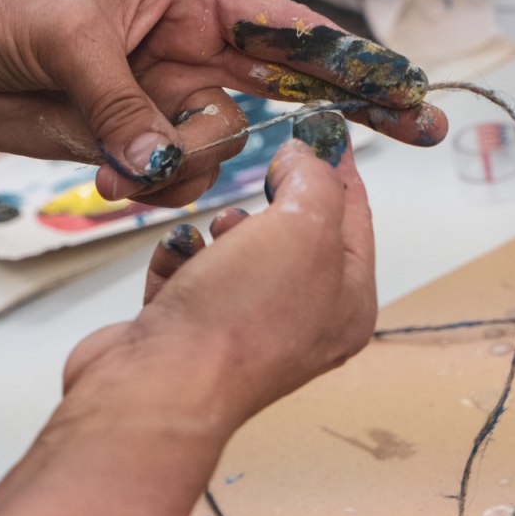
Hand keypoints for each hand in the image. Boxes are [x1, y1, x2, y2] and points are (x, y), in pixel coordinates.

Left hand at [0, 0, 446, 206]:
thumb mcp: (69, 39)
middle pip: (285, 92)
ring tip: (120, 163)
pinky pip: (174, 181)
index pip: (291, 32)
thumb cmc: (4, 6)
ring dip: (185, 168)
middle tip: (411, 130)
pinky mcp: (133, 144)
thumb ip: (125, 106)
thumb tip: (164, 163)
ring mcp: (164, 103)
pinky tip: (110, 179)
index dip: (356, 63)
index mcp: (193, 2)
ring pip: (222, 151)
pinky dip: (150, 190)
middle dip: (334, 118)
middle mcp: (191, 53)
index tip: (411, 90)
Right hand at [63, 110, 376, 428]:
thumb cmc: (239, 318)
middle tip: (259, 187)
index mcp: (347, 306)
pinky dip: (179, 259)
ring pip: (235, 251)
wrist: (159, 386)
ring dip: (220, 230)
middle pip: (292, 234)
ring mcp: (240, 330)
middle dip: (269, 205)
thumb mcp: (304, 226)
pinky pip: (187, 273)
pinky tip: (176, 262)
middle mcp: (300, 324)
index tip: (323, 129)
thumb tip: (303, 159)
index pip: (355, 219)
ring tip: (213, 237)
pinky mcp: (186, 332)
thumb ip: (314, 180)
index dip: (339, 168)